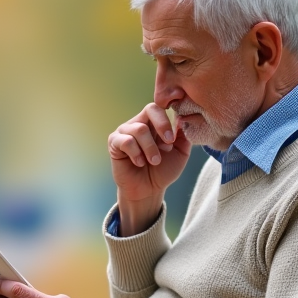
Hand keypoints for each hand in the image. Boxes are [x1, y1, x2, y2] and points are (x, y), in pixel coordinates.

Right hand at [108, 103, 191, 233]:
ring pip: (139, 129)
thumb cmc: (163, 171)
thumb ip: (183, 135)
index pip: (161, 107)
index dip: (169, 120)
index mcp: (155, 122)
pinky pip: (126, 141)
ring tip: (154, 161)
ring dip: (150, 148)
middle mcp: (140, 122)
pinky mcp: (114, 142)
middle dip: (162, 126)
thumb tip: (183, 118)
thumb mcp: (180, 153)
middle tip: (168, 145)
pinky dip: (136, 153)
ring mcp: (125, 131)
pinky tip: (139, 163)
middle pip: (150, 109)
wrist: (148, 190)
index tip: (173, 139)